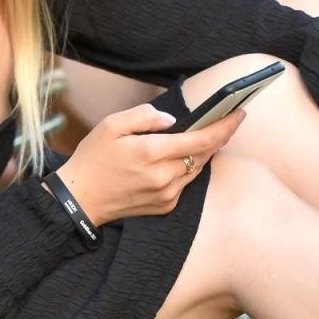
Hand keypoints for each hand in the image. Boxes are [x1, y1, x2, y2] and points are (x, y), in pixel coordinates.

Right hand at [55, 102, 243, 225]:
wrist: (79, 199)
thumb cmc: (93, 158)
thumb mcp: (111, 125)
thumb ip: (144, 116)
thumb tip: (172, 120)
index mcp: (151, 153)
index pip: (201, 139)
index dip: (225, 126)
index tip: (239, 113)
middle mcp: (163, 177)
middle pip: (205, 154)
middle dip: (220, 135)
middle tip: (231, 119)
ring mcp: (166, 195)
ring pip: (197, 169)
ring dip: (206, 151)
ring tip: (211, 133)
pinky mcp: (165, 206)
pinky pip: (186, 182)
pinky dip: (190, 167)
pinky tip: (187, 155)